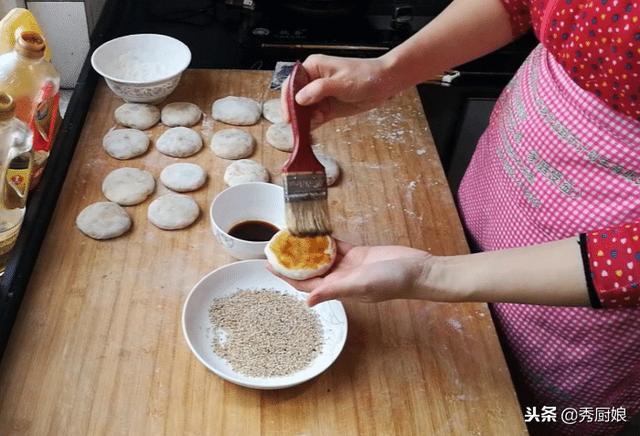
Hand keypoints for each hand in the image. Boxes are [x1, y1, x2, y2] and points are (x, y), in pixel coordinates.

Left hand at [269, 240, 432, 305]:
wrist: (416, 270)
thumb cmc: (391, 281)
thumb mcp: (360, 285)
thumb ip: (333, 290)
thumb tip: (307, 302)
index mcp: (338, 289)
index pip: (304, 284)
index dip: (285, 276)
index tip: (268, 266)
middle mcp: (340, 279)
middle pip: (310, 270)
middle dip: (293, 261)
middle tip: (276, 246)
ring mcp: (350, 267)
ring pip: (322, 257)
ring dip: (308, 249)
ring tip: (291, 237)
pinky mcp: (359, 254)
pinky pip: (337, 247)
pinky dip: (326, 241)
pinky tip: (315, 232)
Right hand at [281, 55, 397, 125]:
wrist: (384, 84)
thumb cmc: (365, 76)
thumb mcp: (342, 82)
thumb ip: (320, 89)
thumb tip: (300, 98)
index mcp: (313, 68)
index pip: (292, 83)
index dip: (287, 100)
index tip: (288, 116)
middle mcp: (312, 82)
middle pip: (295, 99)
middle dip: (295, 114)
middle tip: (296, 127)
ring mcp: (319, 96)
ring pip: (303, 111)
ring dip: (302, 122)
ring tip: (304, 132)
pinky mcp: (326, 108)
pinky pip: (314, 118)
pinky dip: (311, 126)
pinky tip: (310, 133)